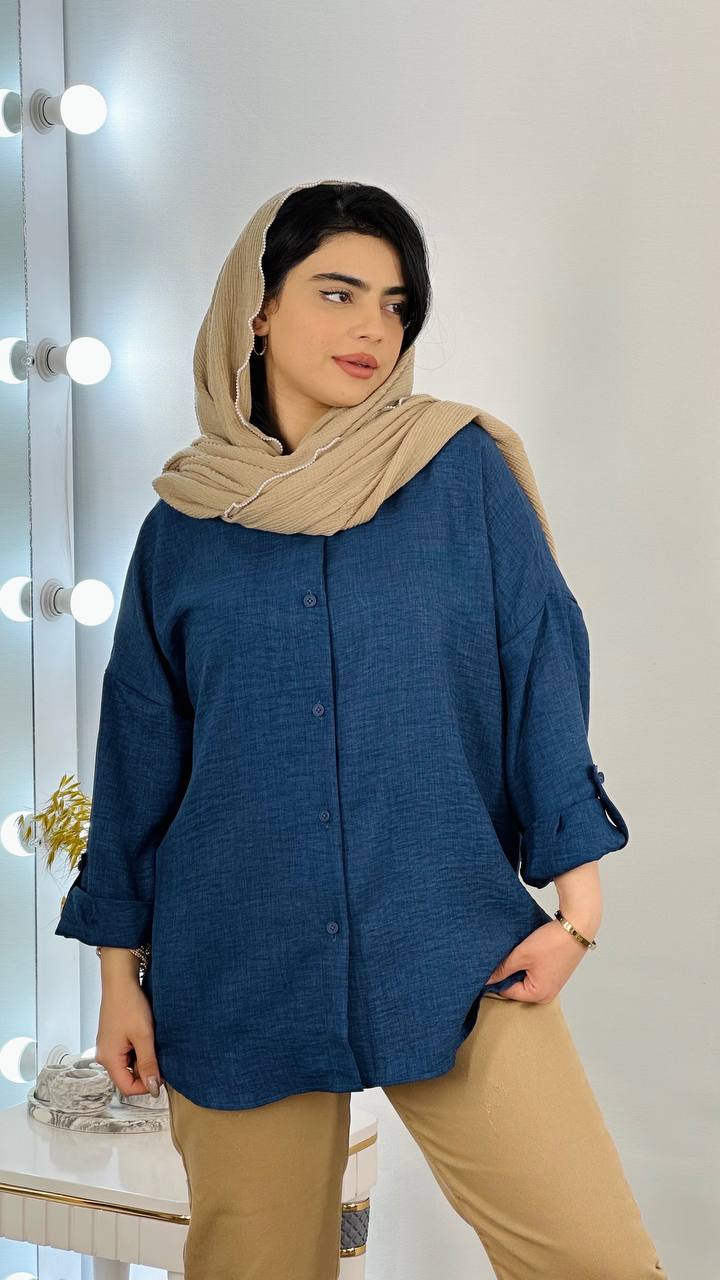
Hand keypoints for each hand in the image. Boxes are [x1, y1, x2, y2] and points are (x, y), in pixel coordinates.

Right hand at [95, 980, 162, 1096]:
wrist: (120, 981)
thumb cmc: (130, 1006)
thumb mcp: (144, 1037)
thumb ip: (149, 1064)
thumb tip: (153, 1089)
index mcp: (109, 1059)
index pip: (127, 1087)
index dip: (146, 1086)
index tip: (162, 1075)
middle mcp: (104, 1056)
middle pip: (127, 1076)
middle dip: (145, 1070)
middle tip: (159, 1054)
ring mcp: (107, 1047)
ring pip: (128, 1064)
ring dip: (142, 1059)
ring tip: (152, 1041)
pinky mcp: (112, 1038)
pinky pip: (126, 1053)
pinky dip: (138, 1050)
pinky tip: (145, 1036)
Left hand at [484, 914, 597, 1002]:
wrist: (577, 928)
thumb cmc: (551, 942)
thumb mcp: (521, 955)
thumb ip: (503, 969)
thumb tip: (486, 979)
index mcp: (538, 995)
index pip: (506, 991)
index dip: (496, 978)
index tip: (491, 964)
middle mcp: (546, 995)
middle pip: (517, 987)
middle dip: (509, 973)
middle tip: (506, 957)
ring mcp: (552, 986)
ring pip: (525, 979)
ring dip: (519, 968)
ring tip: (518, 953)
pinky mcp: (555, 975)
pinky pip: (535, 974)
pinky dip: (529, 965)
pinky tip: (528, 953)